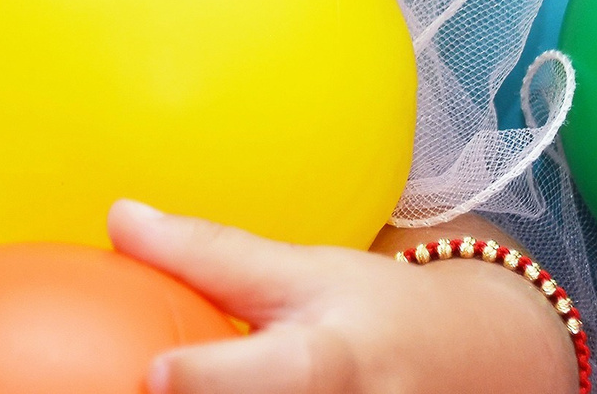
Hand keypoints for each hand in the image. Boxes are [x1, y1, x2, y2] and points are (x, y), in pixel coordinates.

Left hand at [105, 201, 576, 393]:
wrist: (478, 368)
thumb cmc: (374, 313)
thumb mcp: (303, 271)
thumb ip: (211, 254)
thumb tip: (118, 219)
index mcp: (327, 365)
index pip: (269, 373)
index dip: (209, 379)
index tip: (157, 372)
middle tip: (148, 380)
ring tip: (154, 389)